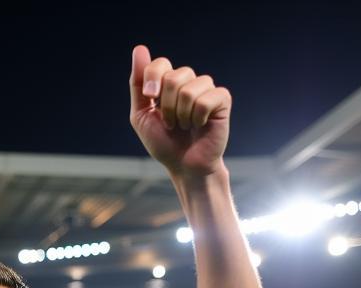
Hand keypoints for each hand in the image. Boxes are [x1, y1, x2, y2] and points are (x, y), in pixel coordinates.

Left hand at [129, 44, 230, 179]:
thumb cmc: (164, 143)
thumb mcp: (141, 116)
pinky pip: (205, 100)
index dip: (153, 78)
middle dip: (166, 106)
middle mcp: (189, 82)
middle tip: (170, 123)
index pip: (160, 64)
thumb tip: (139, 48)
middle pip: (174, 76)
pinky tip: (200, 126)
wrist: (184, 166)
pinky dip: (197, 118)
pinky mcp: (222, 99)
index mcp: (169, 84)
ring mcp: (207, 89)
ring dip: (181, 115)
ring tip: (184, 126)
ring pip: (189, 90)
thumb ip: (138, 85)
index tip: (150, 97)